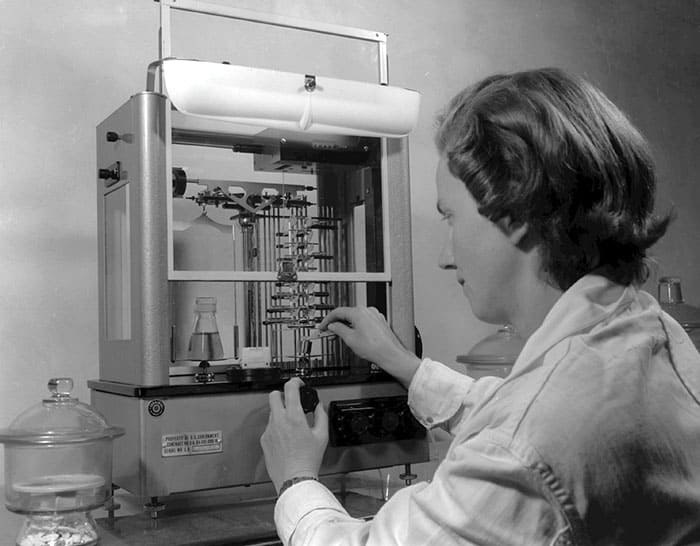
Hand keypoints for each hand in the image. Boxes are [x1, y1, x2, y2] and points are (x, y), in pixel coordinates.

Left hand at [260, 377, 328, 493]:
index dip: (295, 382)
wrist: (294, 478)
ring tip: (292, 425)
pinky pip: (269, 427)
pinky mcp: (264, 440)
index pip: (290, 389)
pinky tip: (286, 438)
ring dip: (280, 412)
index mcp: (294, 417)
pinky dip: (277, 427)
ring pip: (271, 412)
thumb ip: (321, 416)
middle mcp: (279, 421)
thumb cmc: (308, 460)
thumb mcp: (322, 436)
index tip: (299, 384)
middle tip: (291, 401)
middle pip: (273, 395)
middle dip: (282, 394)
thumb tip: (319, 407)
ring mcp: (269, 430)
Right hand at [319, 307, 421, 388]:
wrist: (391, 354)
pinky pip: (364, 321)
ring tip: (340, 335)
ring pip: (356, 317)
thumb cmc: (375, 348)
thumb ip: (338, 330)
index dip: (327, 319)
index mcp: (359, 312)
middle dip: (337, 322)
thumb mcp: (350, 339)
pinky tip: (354, 335)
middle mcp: (368, 311)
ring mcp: (375, 316)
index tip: (323, 326)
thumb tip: (333, 326)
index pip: (338, 312)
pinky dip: (356, 326)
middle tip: (329, 331)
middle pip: (347, 313)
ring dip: (347, 325)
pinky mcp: (380, 322)